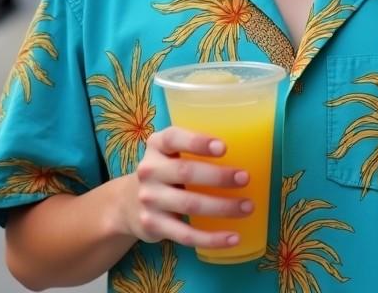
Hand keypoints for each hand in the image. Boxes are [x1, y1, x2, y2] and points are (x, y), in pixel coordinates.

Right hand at [123, 126, 252, 249]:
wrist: (128, 204)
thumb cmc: (165, 172)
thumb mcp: (170, 153)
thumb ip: (195, 149)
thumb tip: (249, 150)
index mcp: (157, 145)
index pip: (174, 138)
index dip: (198, 142)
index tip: (224, 148)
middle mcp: (149, 170)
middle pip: (186, 172)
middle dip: (219, 177)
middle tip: (246, 178)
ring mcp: (149, 199)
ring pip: (190, 204)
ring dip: (222, 207)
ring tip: (247, 207)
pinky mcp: (153, 225)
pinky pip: (186, 234)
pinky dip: (212, 238)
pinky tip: (233, 237)